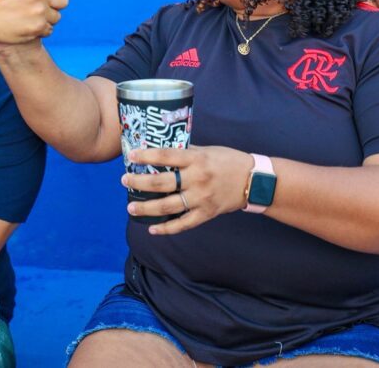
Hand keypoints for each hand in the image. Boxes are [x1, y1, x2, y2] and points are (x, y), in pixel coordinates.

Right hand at [0, 0, 67, 43]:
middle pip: (63, 2)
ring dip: (48, 18)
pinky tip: (30, 26)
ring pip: (56, 17)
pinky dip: (41, 30)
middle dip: (55, 6)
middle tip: (44, 9)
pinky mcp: (37, 28)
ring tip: (34, 18)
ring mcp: (38, 12)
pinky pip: (49, 29)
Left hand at [123, 146, 252, 234]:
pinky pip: (183, 224)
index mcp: (197, 159)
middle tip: (124, 180)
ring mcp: (201, 198)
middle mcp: (197, 179)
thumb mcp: (207, 150)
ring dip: (147, 207)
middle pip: (162, 182)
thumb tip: (162, 152)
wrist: (254, 180)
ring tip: (131, 206)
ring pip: (168, 206)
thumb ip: (186, 152)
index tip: (131, 156)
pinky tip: (152, 228)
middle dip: (139, 182)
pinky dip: (167, 228)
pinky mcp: (206, 213)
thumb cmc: (228, 161)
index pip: (166, 156)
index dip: (147, 155)